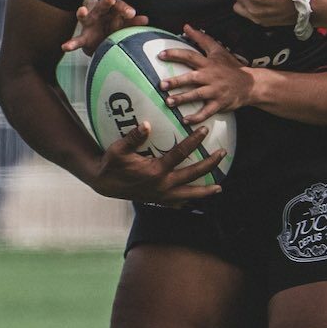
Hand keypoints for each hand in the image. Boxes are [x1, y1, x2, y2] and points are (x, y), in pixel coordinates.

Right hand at [62, 0, 148, 54]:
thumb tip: (146, 19)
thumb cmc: (116, 30)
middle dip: (106, 2)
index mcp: (112, 11)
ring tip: (82, 10)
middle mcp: (99, 14)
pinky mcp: (84, 38)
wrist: (103, 44)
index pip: (119, 6)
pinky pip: (77, 41)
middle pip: (102, 6)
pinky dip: (71, 43)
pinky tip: (65, 47)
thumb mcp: (125, 26)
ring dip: (83, 13)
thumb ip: (133, 23)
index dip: (125, 9)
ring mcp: (89, 25)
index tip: (132, 13)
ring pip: (85, 17)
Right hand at [84, 121, 225, 205]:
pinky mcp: (157, 200)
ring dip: (204, 191)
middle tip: (222, 154)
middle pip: (192, 174)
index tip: (205, 130)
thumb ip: (134, 137)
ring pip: (188, 194)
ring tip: (219, 188)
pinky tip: (196, 200)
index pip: (180, 154)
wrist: (104, 183)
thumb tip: (146, 124)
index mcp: (155, 171)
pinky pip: (177, 203)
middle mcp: (162, 185)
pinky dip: (188, 201)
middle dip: (209, 164)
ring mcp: (161, 195)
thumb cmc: (111, 163)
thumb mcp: (119, 148)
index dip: (194, 141)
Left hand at [159, 27, 255, 125]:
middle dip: (176, 81)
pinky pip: (207, 111)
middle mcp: (211, 76)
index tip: (160, 55)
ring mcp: (215, 91)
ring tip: (168, 102)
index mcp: (209, 63)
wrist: (250, 84)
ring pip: (197, 95)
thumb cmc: (231, 66)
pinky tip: (185, 121)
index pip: (190, 56)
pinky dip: (196, 117)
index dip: (175, 54)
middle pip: (191, 78)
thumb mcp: (217, 50)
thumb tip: (186, 26)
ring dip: (182, 99)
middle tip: (161, 85)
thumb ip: (201, 38)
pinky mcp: (220, 103)